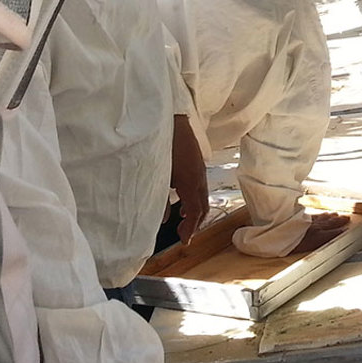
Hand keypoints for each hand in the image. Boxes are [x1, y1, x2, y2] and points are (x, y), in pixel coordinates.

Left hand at [170, 116, 208, 243]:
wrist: (172, 121)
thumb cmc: (163, 148)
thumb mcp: (158, 177)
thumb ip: (160, 200)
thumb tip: (164, 219)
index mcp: (190, 183)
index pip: (196, 212)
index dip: (191, 229)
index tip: (184, 241)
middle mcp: (199, 178)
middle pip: (203, 206)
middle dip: (196, 223)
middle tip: (185, 234)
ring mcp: (200, 169)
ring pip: (203, 196)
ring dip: (196, 210)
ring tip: (184, 219)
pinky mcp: (197, 162)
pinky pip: (200, 186)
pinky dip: (194, 198)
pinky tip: (183, 199)